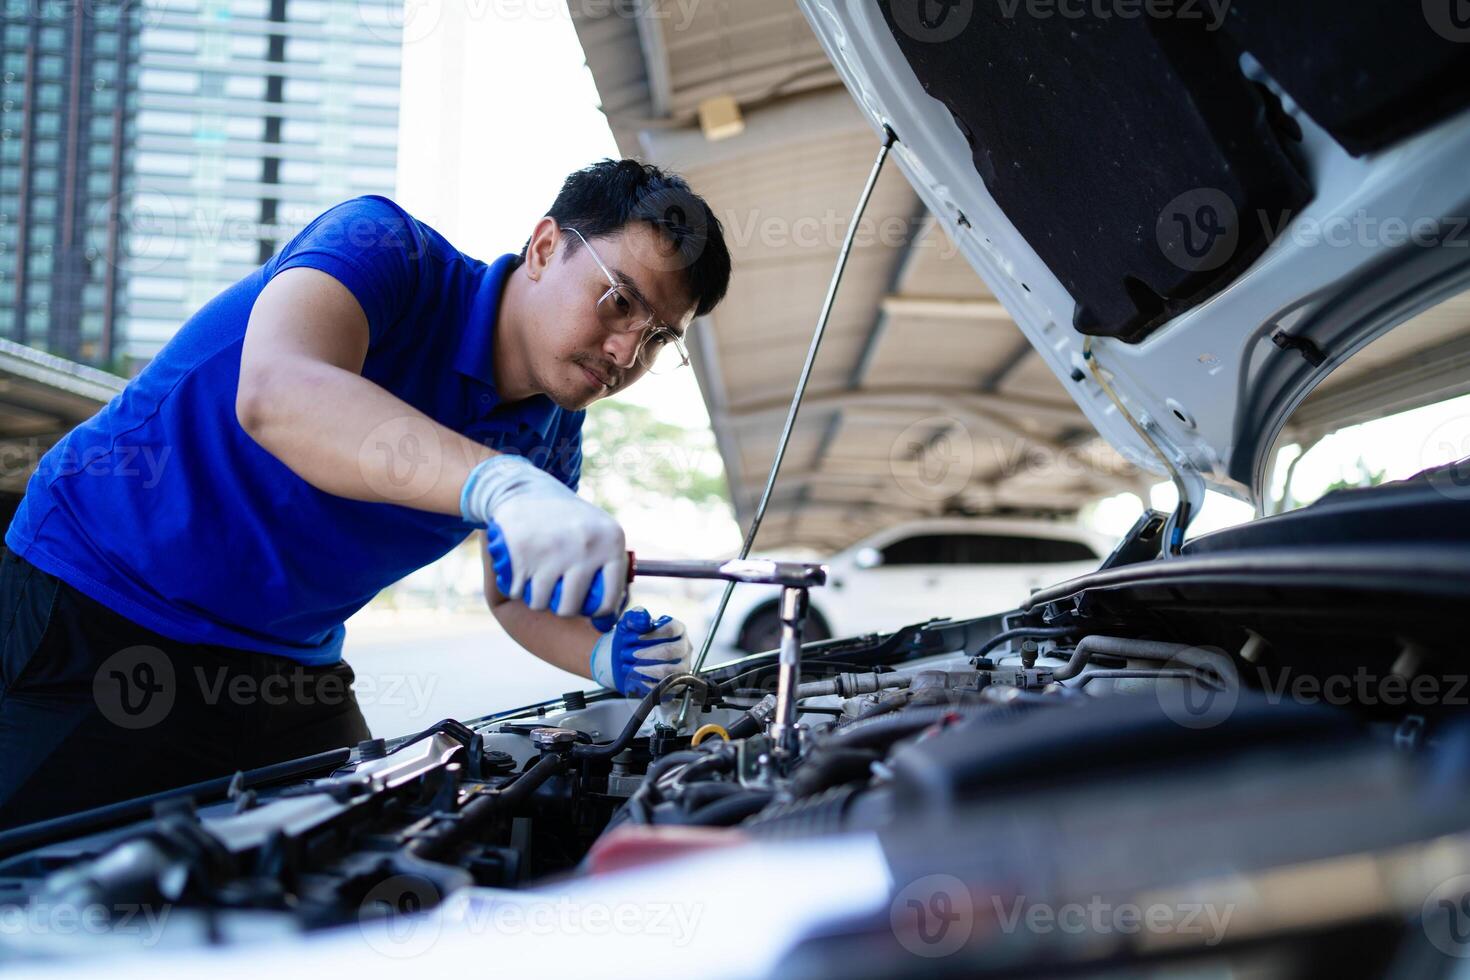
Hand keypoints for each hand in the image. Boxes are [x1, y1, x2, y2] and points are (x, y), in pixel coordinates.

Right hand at [461, 455, 627, 617]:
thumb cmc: (566, 520)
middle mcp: (586, 546)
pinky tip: (522, 568)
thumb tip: (606, 621)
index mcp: (611, 542)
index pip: (608, 600)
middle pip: (570, 608)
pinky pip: (518, 591)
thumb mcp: (599, 532)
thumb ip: (609, 569)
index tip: (585, 606)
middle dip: (560, 606)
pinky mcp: (522, 552)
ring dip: (536, 597)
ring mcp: (554, 549)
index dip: (595, 612)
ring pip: (541, 603)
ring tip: (538, 576)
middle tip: (556, 588)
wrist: (524, 488)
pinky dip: (516, 587)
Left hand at [590, 608, 691, 696]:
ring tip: (630, 667)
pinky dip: (648, 683)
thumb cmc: (633, 638)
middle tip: (629, 654)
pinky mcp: (678, 683)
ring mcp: (684, 666)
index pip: (671, 630)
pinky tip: (636, 677)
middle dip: (647, 654)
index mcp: (678, 629)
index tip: (635, 638)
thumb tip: (643, 618)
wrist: (630, 660)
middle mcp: (685, 647)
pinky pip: (665, 686)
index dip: (653, 634)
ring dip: (646, 670)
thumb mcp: (631, 623)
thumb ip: (636, 616)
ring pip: (669, 671)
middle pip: (671, 651)